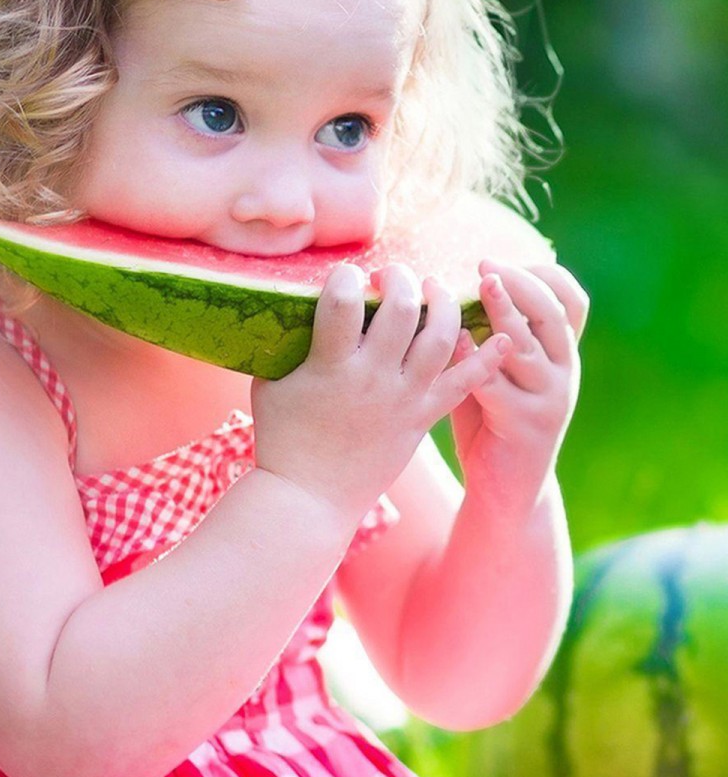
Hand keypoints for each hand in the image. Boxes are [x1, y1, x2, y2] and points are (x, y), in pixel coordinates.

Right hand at [251, 259, 510, 530]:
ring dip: (443, 303)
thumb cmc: (283, 439)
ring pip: (441, 338)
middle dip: (400, 279)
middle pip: (402, 310)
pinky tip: (504, 335)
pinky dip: (487, 359)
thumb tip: (291, 303)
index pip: (342, 301)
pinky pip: (464, 384)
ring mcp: (403, 399)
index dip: (344, 277)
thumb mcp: (272, 384)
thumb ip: (287, 343)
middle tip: (392, 277)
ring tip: (434, 289)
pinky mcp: (423, 419)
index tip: (344, 277)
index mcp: (329, 366)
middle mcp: (372, 379)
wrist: (310, 500)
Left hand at [448, 259, 589, 502]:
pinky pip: (497, 384)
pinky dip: (476, 358)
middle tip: (485, 266)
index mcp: (561, 353)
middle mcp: (564, 371)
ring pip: (528, 346)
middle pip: (552, 315)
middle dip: (520, 283)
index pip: (571, 301)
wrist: (508, 488)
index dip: (543, 274)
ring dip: (505, 312)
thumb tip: (451, 285)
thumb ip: (490, 334)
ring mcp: (549, 399)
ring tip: (481, 286)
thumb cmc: (494, 420)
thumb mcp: (501, 371)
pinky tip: (454, 340)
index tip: (504, 260)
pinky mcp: (524, 424)